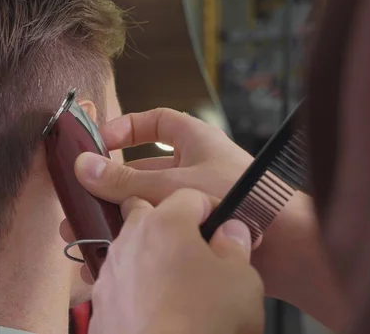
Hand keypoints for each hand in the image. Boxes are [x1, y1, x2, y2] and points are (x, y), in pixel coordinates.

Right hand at [75, 108, 345, 330]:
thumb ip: (126, 179)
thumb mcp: (173, 185)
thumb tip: (84, 166)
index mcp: (194, 141)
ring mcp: (194, 199)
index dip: (127, 126)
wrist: (286, 245)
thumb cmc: (242, 198)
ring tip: (87, 229)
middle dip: (112, 182)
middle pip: (143, 168)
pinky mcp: (196, 228)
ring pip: (148, 201)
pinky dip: (138, 235)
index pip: (156, 122)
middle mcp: (193, 167)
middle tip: (84, 195)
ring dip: (119, 213)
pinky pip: (160, 226)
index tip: (101, 140)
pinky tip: (115, 248)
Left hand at [89, 189, 263, 333]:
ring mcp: (111, 270)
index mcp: (166, 223)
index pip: (190, 196)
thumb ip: (236, 246)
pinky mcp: (101, 300)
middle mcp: (131, 239)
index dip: (213, 208)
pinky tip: (156, 304)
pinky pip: (120, 279)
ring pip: (131, 245)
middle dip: (171, 222)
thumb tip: (231, 231)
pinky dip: (136, 283)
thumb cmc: (202, 323)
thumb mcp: (241, 280)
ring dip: (151, 253)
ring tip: (176, 279)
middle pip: (148, 212)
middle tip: (195, 247)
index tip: (226, 227)